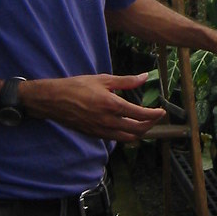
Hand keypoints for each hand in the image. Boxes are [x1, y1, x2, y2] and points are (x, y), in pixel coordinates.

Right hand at [21, 73, 165, 142]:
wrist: (54, 101)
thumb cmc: (78, 86)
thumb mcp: (103, 79)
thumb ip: (126, 80)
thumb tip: (145, 76)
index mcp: (113, 105)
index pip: (140, 114)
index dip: (154, 114)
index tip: (161, 111)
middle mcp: (109, 121)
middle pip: (137, 130)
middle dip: (150, 125)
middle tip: (156, 117)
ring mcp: (101, 131)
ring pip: (128, 138)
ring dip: (140, 132)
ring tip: (145, 123)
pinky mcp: (95, 135)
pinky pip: (116, 139)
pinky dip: (126, 135)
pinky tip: (128, 126)